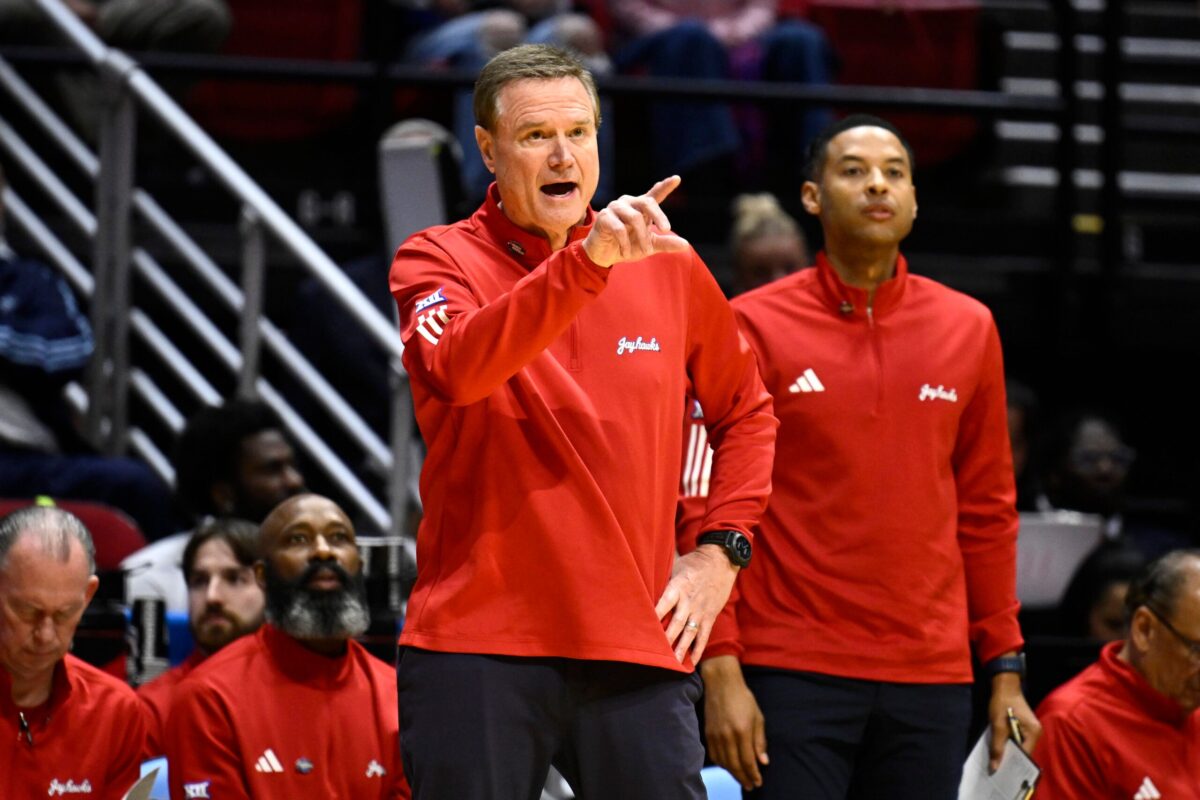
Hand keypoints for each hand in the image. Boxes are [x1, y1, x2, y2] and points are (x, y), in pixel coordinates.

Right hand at [582, 176, 689, 267]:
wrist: (603, 256)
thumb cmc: (627, 246)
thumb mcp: (649, 247)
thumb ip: (665, 243)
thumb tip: (686, 245)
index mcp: (641, 207)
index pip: (655, 194)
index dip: (665, 186)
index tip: (677, 178)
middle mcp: (629, 203)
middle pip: (647, 202)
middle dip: (658, 216)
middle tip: (666, 230)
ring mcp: (615, 208)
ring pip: (634, 218)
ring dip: (641, 237)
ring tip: (644, 251)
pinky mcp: (604, 217)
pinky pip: (619, 229)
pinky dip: (625, 243)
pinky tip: (625, 252)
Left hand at [654, 544, 737, 663]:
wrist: (721, 561)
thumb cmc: (693, 563)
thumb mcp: (675, 566)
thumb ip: (662, 578)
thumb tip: (642, 582)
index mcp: (678, 587)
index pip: (664, 604)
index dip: (654, 616)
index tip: (643, 629)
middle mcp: (689, 601)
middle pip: (676, 623)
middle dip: (666, 639)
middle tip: (656, 654)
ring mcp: (701, 610)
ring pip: (690, 633)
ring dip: (681, 649)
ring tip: (674, 664)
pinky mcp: (710, 616)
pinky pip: (704, 635)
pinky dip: (698, 649)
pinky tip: (692, 660)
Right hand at [701, 655, 768, 789]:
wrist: (721, 683)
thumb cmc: (743, 698)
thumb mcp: (758, 717)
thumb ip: (760, 741)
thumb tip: (763, 762)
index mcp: (742, 731)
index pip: (748, 761)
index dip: (753, 774)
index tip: (758, 782)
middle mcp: (727, 736)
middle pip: (734, 765)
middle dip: (744, 778)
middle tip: (751, 785)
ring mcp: (715, 735)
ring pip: (724, 762)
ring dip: (733, 773)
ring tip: (741, 778)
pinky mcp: (707, 733)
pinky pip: (714, 755)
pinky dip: (722, 764)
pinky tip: (729, 766)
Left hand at [987, 672, 1040, 771]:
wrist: (1004, 686)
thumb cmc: (1002, 703)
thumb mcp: (997, 725)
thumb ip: (997, 746)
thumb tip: (995, 767)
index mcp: (1033, 733)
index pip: (1025, 756)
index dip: (1014, 765)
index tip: (1003, 776)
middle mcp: (1035, 733)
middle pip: (1024, 753)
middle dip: (1011, 762)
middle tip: (998, 772)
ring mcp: (1031, 731)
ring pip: (1020, 748)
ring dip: (1009, 754)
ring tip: (997, 765)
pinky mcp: (1024, 728)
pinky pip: (1017, 741)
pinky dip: (1009, 746)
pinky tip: (999, 751)